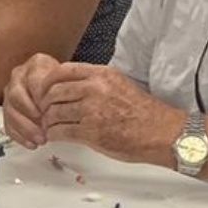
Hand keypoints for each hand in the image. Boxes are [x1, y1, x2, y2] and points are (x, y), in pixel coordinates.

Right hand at [3, 53, 61, 149]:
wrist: (63, 88)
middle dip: (30, 116)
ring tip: (40, 139)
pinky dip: (19, 136)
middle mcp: (19, 76)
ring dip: (25, 128)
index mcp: (36, 64)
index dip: (41, 99)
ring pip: (10, 111)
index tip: (51, 112)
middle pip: (16, 96)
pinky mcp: (9, 109)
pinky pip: (8, 123)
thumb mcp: (73, 81)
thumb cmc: (70, 86)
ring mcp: (11, 92)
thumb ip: (67, 88)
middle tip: (44, 129)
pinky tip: (31, 143)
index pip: (33, 81)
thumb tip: (67, 106)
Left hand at [33, 62, 180, 164]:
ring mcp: (91, 110)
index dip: (47, 82)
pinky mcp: (90, 132)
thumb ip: (94, 82)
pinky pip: (59, 131)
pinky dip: (53, 135)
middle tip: (44, 112)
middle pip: (52, 92)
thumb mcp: (118, 84)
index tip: (43, 91)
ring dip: (48, 121)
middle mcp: (95, 89)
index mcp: (101, 75)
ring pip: (53, 112)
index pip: (61, 71)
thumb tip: (68, 85)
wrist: (163, 133)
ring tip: (50, 126)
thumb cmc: (144, 112)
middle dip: (44, 104)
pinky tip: (56, 136)